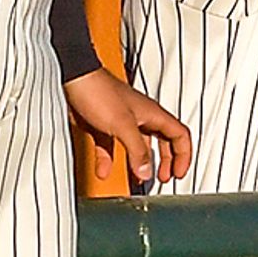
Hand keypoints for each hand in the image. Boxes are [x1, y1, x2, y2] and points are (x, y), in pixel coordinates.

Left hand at [68, 68, 191, 186]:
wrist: (74, 79)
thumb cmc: (99, 92)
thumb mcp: (123, 125)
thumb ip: (137, 150)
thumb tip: (146, 172)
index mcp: (153, 114)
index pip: (180, 135)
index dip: (184, 155)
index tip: (178, 173)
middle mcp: (141, 117)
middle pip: (162, 141)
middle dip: (166, 161)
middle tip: (164, 177)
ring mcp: (122, 120)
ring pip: (137, 145)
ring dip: (139, 162)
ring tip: (140, 177)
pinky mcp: (102, 123)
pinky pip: (110, 146)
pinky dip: (108, 160)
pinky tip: (103, 171)